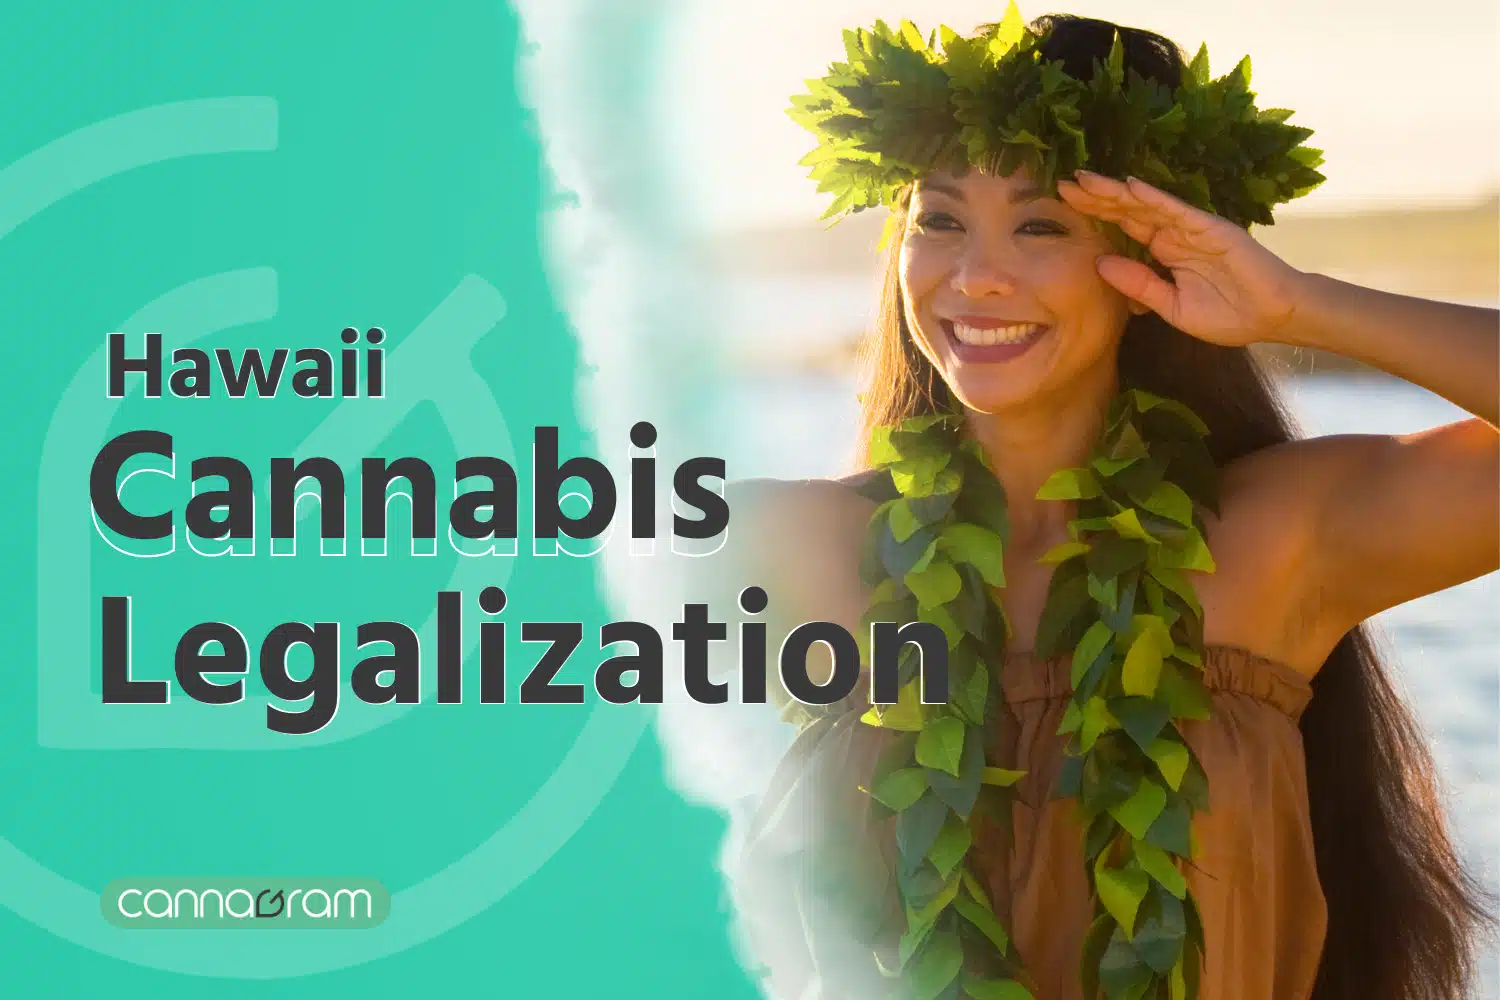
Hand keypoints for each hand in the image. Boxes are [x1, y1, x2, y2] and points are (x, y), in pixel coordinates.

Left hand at [1057, 171, 1307, 346]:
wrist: (1272, 318)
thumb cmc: (1228, 315)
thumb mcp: (1171, 306)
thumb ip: (1138, 285)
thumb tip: (1100, 263)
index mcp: (1164, 252)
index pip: (1122, 228)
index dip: (1095, 215)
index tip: (1063, 205)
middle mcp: (1174, 235)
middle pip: (1127, 211)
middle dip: (1096, 197)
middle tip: (1061, 183)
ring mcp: (1192, 229)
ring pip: (1146, 206)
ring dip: (1116, 192)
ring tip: (1084, 180)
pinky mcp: (1211, 229)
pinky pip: (1177, 211)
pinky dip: (1154, 199)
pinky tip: (1130, 188)